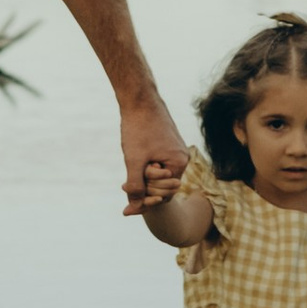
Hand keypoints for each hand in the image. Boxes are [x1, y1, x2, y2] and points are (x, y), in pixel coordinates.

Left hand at [119, 95, 188, 216]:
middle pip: (163, 186)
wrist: (139, 99)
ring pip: (159, 174)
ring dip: (144, 176)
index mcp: (179, 163)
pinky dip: (146, 166)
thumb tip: (134, 208)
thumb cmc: (138, 128)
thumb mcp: (134, 161)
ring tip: (130, 168)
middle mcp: (182, 157)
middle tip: (124, 184)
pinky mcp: (168, 143)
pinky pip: (159, 163)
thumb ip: (136, 186)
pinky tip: (134, 158)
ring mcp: (176, 150)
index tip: (127, 203)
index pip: (165, 195)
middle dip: (145, 187)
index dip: (146, 200)